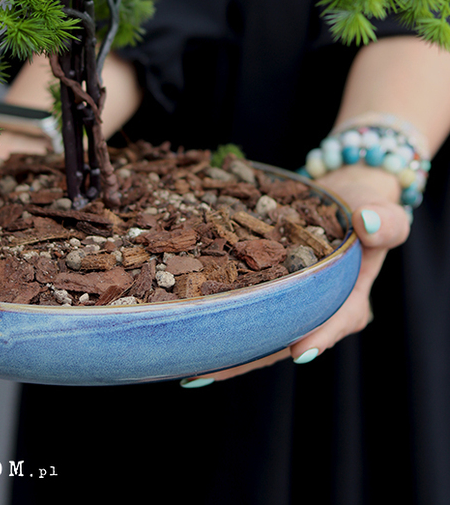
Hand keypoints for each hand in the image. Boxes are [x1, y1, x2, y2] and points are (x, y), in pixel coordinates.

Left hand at [181, 163, 410, 385]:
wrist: (344, 201)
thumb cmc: (367, 209)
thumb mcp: (384, 213)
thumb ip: (385, 222)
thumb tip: (367, 223)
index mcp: (351, 300)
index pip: (337, 321)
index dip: (318, 334)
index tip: (299, 350)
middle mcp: (319, 312)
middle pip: (285, 339)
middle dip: (248, 357)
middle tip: (207, 371)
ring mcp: (294, 306)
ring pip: (260, 333)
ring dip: (227, 349)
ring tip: (188, 363)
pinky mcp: (272, 295)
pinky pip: (248, 311)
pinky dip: (222, 321)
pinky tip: (190, 331)